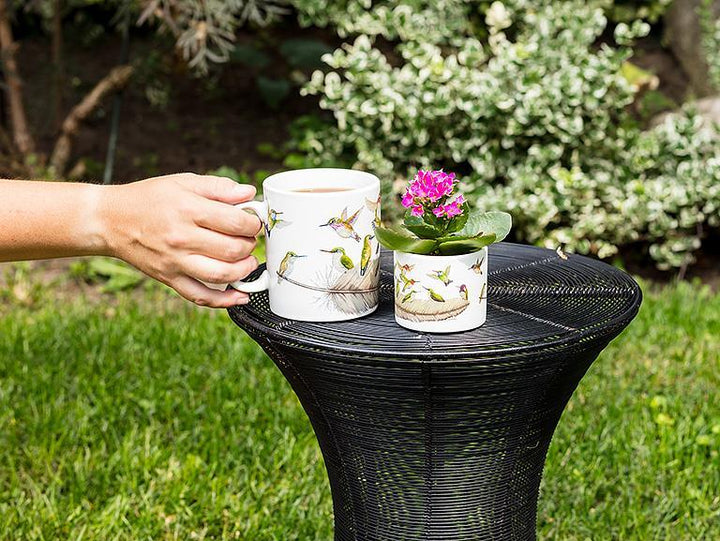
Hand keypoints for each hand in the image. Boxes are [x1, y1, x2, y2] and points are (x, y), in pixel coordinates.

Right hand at [99, 173, 261, 307]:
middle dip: (250, 246)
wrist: (110, 220)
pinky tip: (240, 296)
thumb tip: (250, 192)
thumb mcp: (183, 182)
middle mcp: (182, 238)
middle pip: (233, 250)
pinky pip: (201, 297)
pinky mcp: (169, 279)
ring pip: (222, 275)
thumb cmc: (148, 199)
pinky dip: (225, 301)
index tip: (253, 222)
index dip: (253, 224)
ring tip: (247, 262)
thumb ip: (219, 187)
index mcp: (188, 210)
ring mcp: (175, 262)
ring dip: (244, 271)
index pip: (235, 223)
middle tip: (248, 240)